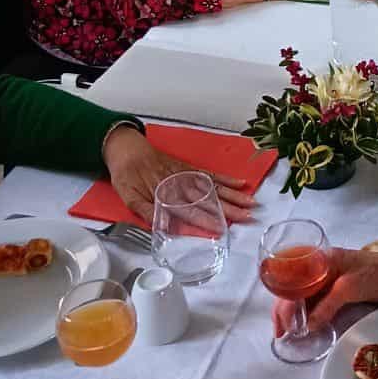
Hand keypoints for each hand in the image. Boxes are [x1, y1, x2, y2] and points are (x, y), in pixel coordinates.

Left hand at [102, 124, 260, 225]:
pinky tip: (239, 184)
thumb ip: (146, 211)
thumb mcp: (128, 197)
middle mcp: (181, 183)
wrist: (126, 149)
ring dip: (233, 195)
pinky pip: (210, 174)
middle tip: (247, 217)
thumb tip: (162, 226)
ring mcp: (187, 174)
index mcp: (166, 193)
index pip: (190, 210)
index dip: (207, 220)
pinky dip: (225, 179)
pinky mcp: (189, 167)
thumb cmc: (126, 175)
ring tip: (251, 203)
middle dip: (229, 209)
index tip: (222, 228)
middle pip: (208, 199)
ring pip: (213, 186)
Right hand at [270, 243, 377, 335]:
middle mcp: (322, 267)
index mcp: (322, 259)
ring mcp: (331, 278)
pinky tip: (304, 324)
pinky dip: (308, 313)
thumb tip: (307, 324)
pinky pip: (317, 300)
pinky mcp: (339, 289)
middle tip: (280, 332)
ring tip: (287, 332)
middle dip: (284, 310)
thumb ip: (326, 305)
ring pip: (304, 296)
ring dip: (293, 313)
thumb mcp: (349, 288)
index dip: (283, 303)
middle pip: (295, 289)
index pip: (293, 281)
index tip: (281, 324)